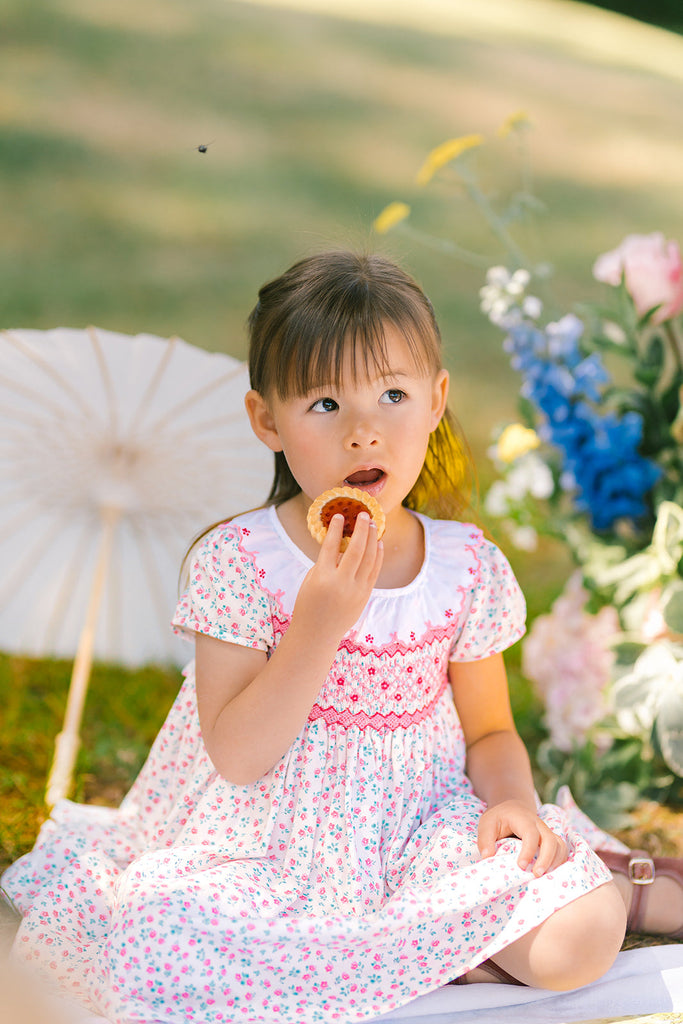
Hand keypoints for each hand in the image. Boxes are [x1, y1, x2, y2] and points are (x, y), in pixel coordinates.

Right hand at [293, 512, 383, 642]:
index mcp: (322, 577)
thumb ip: (326, 562)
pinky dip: (378, 555)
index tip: (339, 516)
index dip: (335, 528)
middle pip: (356, 549)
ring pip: (370, 558)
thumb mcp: (311, 580)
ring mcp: (356, 590)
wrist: (318, 633)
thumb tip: (341, 544)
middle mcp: (341, 583)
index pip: (330, 546)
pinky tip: (378, 543)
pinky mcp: (365, 595)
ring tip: (372, 523)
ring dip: (372, 538)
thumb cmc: (309, 603)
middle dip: (361, 528)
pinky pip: (375, 571)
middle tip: (363, 513)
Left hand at [477, 799, 567, 876]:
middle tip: (536, 874)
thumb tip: (487, 857)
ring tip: (544, 877)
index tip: (521, 866)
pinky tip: (550, 873)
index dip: (528, 850)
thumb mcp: (486, 823)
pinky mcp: (551, 840)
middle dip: (546, 859)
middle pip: (550, 840)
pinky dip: (560, 862)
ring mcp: (547, 832)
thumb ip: (485, 839)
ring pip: (559, 845)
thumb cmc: (499, 818)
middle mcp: (539, 825)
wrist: (512, 807)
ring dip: (555, 862)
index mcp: (523, 819)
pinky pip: (562, 850)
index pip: (531, 834)